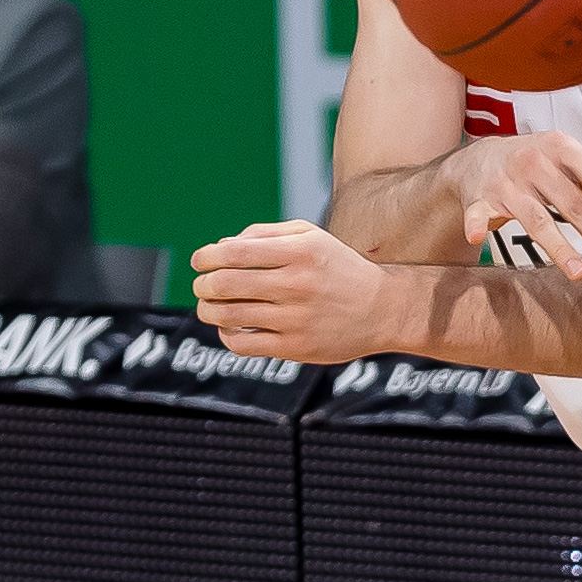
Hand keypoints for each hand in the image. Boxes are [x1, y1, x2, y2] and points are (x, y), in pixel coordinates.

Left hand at [192, 221, 396, 362]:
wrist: (382, 308)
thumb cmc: (339, 269)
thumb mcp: (311, 237)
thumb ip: (266, 234)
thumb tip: (221, 246)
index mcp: (301, 251)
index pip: (236, 252)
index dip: (206, 257)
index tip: (199, 261)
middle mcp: (298, 284)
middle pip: (226, 284)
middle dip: (203, 284)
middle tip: (201, 285)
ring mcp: (296, 318)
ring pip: (230, 316)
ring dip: (207, 310)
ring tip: (208, 306)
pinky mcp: (295, 347)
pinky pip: (244, 344)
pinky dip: (226, 335)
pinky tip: (229, 327)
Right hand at [439, 132, 581, 282]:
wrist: (479, 159)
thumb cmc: (539, 164)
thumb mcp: (575, 163)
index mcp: (561, 148)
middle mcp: (534, 163)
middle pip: (571, 203)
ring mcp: (506, 182)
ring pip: (535, 218)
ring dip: (557, 247)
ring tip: (580, 275)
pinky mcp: (480, 199)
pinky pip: (478, 213)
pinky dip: (477, 224)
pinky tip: (479, 239)